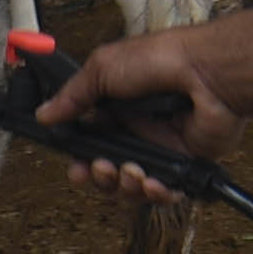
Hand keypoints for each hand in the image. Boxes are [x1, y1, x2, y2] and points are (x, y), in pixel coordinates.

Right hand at [42, 31, 239, 205]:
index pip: (89, 142)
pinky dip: (156, 193)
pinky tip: (153, 182)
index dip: (79, 158)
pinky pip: (165, 191)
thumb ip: (73, 95)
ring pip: (133, 184)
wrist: (207, 74)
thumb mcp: (104, 68)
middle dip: (100, 177)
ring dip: (126, 185)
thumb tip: (44, 113)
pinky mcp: (184, 163)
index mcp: (116, 106)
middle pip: (107, 169)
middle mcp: (137, 128)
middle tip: (100, 170)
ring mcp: (161, 147)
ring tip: (130, 171)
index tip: (74, 165)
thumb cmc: (163, 60)